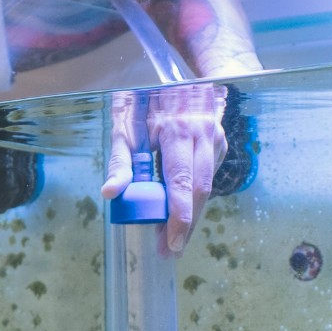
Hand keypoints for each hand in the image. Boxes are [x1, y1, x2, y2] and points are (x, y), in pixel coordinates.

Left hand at [102, 84, 227, 256]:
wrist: (180, 80)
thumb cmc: (145, 103)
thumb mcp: (125, 128)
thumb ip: (120, 162)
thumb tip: (110, 194)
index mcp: (178, 130)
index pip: (182, 182)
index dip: (179, 216)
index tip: (171, 242)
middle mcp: (203, 134)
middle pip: (200, 191)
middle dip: (185, 225)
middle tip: (169, 250)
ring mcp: (216, 139)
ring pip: (207, 186)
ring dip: (191, 213)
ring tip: (170, 236)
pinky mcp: (220, 143)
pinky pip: (207, 176)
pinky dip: (194, 195)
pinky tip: (180, 206)